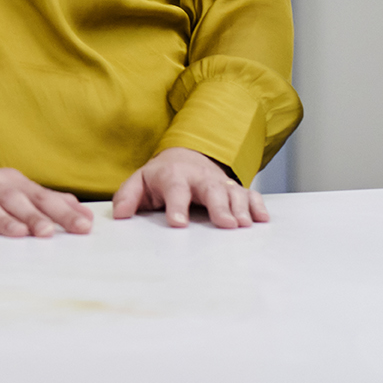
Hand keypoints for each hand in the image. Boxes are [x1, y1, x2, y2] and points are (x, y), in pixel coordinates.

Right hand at [0, 164, 93, 236]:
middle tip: (48, 232)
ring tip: (19, 233)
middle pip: (16, 200)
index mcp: (14, 184)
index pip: (44, 197)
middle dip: (34, 216)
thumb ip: (48, 201)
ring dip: (3, 220)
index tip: (83, 227)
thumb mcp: (17, 189)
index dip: (64, 212)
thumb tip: (83, 212)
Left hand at [112, 146, 266, 228]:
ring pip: (233, 193)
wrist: (185, 157)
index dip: (177, 205)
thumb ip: (128, 197)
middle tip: (225, 224)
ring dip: (241, 208)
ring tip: (244, 225)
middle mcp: (200, 178)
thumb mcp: (140, 182)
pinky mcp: (233, 189)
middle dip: (219, 206)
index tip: (178, 222)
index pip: (175, 189)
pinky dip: (258, 205)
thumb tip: (120, 215)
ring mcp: (219, 183)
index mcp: (174, 177)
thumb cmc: (162, 176)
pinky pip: (250, 194)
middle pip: (211, 190)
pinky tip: (262, 219)